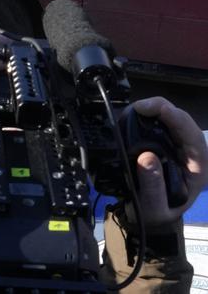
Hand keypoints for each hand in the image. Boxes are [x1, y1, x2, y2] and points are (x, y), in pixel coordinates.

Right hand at [129, 96, 205, 227]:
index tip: (147, 108)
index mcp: (197, 166)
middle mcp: (189, 151)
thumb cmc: (157, 213)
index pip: (191, 133)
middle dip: (159, 108)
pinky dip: (142, 118)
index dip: (172, 116)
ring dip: (149, 111)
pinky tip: (129, 119)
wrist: (151, 217)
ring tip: (128, 115)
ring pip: (168, 117)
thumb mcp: (155, 207)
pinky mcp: (162, 142)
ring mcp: (176, 145)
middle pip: (180, 119)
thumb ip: (153, 187)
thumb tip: (146, 157)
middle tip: (135, 109)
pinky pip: (155, 123)